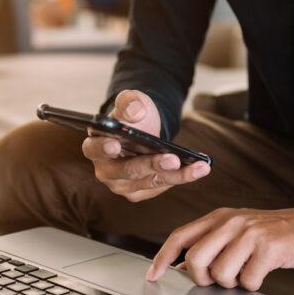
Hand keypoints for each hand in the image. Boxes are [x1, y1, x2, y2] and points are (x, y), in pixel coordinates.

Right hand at [81, 90, 210, 201]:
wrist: (143, 131)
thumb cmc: (132, 117)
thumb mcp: (131, 102)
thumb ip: (129, 102)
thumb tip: (135, 111)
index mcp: (95, 146)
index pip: (94, 149)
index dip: (103, 148)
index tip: (115, 144)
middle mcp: (105, 170)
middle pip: (126, 171)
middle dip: (150, 165)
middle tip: (172, 159)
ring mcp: (122, 185)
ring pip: (149, 182)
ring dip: (175, 175)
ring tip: (199, 167)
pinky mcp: (139, 192)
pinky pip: (161, 187)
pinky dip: (181, 178)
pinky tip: (198, 169)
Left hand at [146, 201, 293, 290]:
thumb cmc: (274, 232)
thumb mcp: (237, 230)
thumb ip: (211, 243)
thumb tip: (181, 267)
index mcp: (219, 217)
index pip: (180, 236)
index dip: (163, 257)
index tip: (154, 275)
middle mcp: (231, 222)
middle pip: (195, 260)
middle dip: (202, 279)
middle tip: (218, 280)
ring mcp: (250, 234)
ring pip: (220, 274)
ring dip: (231, 284)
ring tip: (245, 273)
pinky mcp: (269, 248)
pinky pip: (248, 281)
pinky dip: (253, 285)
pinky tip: (261, 274)